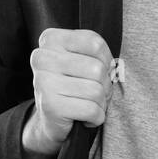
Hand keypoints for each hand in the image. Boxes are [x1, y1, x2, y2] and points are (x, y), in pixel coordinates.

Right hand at [23, 28, 114, 156]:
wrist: (51, 119)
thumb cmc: (72, 84)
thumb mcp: (82, 59)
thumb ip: (98, 54)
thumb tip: (115, 70)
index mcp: (51, 39)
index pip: (95, 43)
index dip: (106, 60)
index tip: (96, 71)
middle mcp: (42, 58)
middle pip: (97, 68)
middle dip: (105, 85)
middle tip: (94, 93)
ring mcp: (44, 82)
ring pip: (97, 91)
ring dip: (100, 103)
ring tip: (88, 104)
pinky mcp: (50, 106)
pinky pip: (92, 110)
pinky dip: (96, 118)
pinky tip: (85, 117)